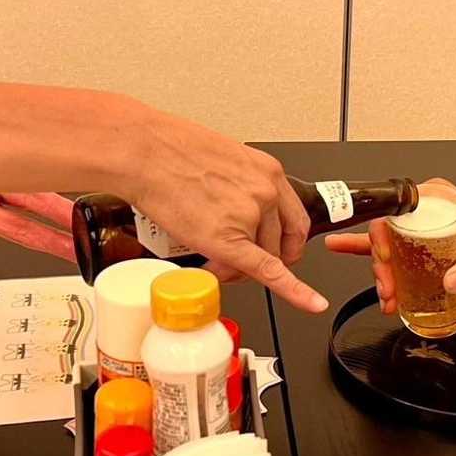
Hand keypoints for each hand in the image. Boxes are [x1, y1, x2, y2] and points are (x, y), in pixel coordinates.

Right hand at [126, 111, 325, 312]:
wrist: (143, 152)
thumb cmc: (168, 151)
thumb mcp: (223, 161)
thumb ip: (239, 188)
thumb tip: (236, 213)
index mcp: (268, 172)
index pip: (293, 218)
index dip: (287, 241)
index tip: (291, 252)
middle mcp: (267, 192)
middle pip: (278, 244)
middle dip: (259, 258)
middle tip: (232, 259)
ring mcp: (251, 215)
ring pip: (261, 261)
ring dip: (239, 269)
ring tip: (209, 257)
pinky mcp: (230, 239)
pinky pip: (269, 272)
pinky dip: (295, 291)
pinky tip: (311, 304)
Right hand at [325, 179, 455, 314]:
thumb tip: (452, 281)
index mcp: (433, 198)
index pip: (395, 212)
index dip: (381, 236)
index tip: (386, 261)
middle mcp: (419, 208)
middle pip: (385, 232)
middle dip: (380, 265)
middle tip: (388, 290)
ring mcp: (414, 224)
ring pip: (383, 245)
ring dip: (379, 271)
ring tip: (386, 296)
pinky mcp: (413, 241)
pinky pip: (383, 245)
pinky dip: (361, 249)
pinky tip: (339, 248)